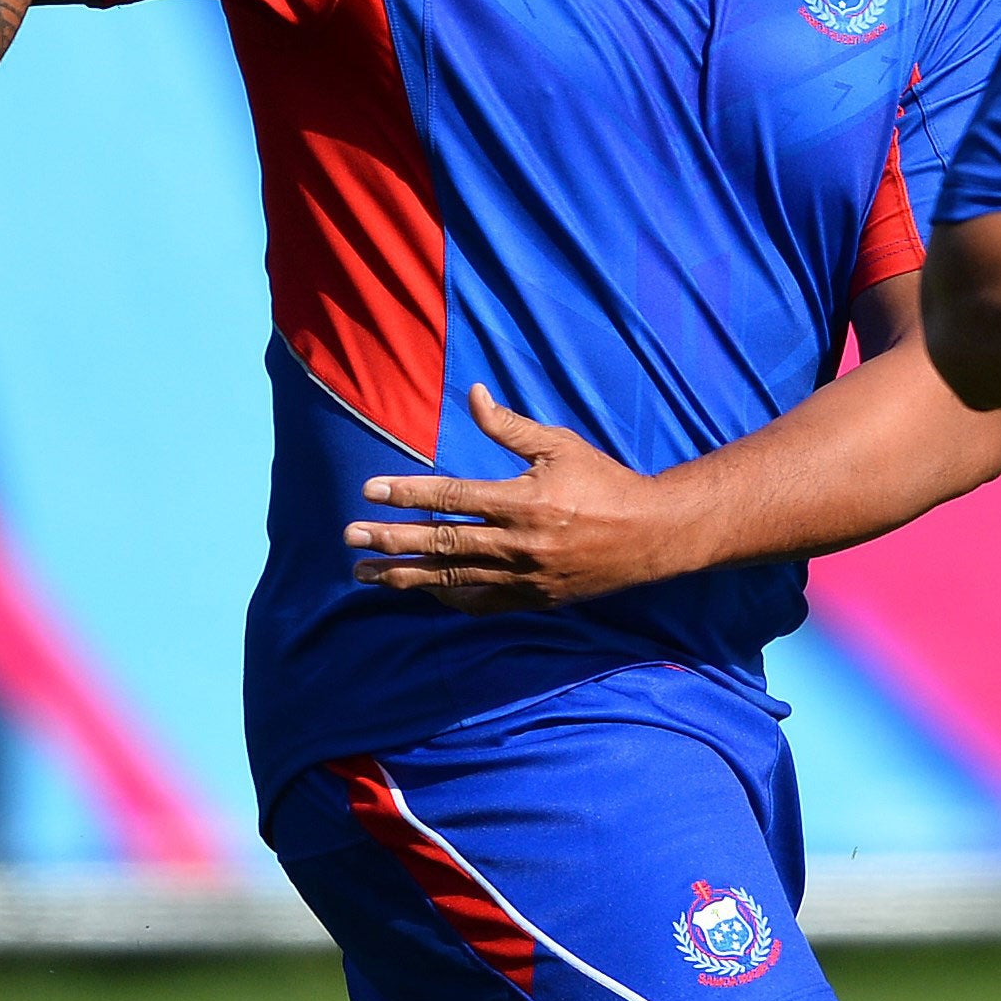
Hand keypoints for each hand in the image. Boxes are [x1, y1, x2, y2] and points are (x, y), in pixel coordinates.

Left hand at [346, 388, 693, 611]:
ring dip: (404, 576)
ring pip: (452, 579)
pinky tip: (419, 590)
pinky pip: (480, 603)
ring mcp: (524, 578)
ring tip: (365, 574)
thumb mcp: (559, 445)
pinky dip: (446, 597)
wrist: (651, 535)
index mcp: (522, 502)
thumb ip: (510, 427)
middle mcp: (518, 544)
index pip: (450, 498)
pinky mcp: (533, 599)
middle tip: (349, 538)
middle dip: (390, 541)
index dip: (406, 494)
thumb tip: (473, 397)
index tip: (368, 492)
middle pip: (441, 544)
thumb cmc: (604, 482)